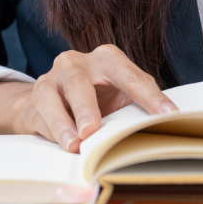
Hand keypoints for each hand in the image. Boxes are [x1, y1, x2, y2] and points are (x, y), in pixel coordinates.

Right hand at [0, 44, 176, 151]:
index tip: (169, 115)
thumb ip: (136, 108)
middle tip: (93, 131)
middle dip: (87, 108)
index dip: (150, 97)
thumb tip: (166, 127)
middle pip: (80, 81)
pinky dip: (52, 131)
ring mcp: (51, 79)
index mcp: (106, 59)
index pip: (131, 76)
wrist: (51, 102)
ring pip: (52, 96)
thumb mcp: (119, 98)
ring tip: (74, 144)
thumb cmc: (96, 100)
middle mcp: (76, 63)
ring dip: (63, 122)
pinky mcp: (34, 98)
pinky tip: (61, 145)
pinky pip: (40, 114)